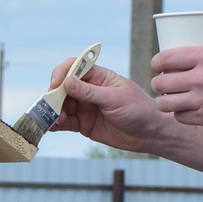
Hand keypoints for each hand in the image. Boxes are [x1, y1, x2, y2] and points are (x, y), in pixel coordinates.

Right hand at [49, 62, 174, 153]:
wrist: (149, 134)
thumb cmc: (139, 110)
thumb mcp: (115, 99)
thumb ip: (90, 92)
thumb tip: (67, 82)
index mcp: (99, 77)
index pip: (75, 67)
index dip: (62, 73)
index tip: (56, 84)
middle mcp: (89, 90)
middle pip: (63, 87)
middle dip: (55, 95)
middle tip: (53, 106)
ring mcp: (85, 107)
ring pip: (62, 105)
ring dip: (55, 111)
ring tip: (57, 120)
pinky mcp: (83, 123)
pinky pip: (66, 121)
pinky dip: (57, 123)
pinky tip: (53, 126)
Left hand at [150, 46, 202, 128]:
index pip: (166, 58)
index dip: (156, 63)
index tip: (157, 66)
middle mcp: (201, 78)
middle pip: (162, 83)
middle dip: (157, 84)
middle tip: (161, 84)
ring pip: (165, 103)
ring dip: (163, 101)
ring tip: (168, 100)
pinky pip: (180, 117)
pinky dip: (179, 114)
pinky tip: (183, 110)